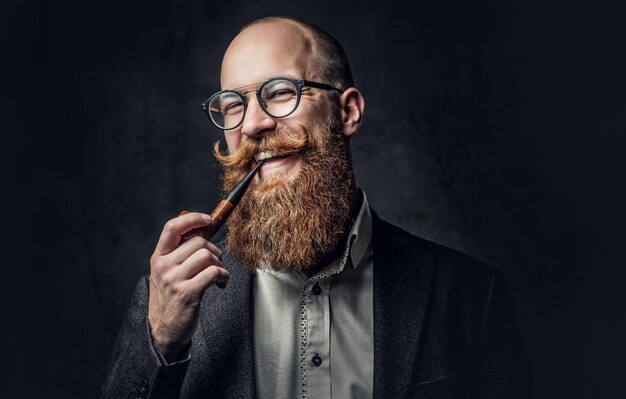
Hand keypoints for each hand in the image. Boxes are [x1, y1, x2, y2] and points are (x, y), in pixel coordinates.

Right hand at [147, 212, 229, 361]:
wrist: (163, 331)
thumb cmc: (171, 299)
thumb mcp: (167, 273)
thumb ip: (179, 253)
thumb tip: (204, 231)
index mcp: (158, 258)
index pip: (172, 227)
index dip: (192, 219)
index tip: (208, 219)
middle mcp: (164, 266)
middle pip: (198, 241)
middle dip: (214, 250)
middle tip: (216, 262)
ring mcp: (174, 280)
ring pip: (208, 255)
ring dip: (220, 264)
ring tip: (217, 275)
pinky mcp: (188, 293)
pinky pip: (214, 272)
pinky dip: (223, 276)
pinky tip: (220, 284)